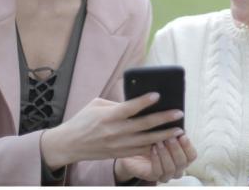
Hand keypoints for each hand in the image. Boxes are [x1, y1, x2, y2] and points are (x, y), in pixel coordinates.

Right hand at [40, 94, 184, 169]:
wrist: (70, 144)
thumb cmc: (83, 120)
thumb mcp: (97, 105)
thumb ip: (117, 103)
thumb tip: (136, 101)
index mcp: (108, 116)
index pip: (129, 108)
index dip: (143, 101)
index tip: (158, 95)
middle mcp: (114, 131)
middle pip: (143, 125)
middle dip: (163, 119)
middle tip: (179, 112)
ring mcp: (118, 145)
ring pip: (146, 141)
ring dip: (164, 135)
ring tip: (179, 129)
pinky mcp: (119, 154)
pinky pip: (141, 151)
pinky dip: (154, 147)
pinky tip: (166, 141)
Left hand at [116, 134, 197, 182]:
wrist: (133, 149)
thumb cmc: (151, 138)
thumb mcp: (162, 132)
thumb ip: (172, 130)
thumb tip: (178, 121)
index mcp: (182, 157)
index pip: (192, 156)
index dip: (188, 146)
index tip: (182, 134)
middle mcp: (177, 168)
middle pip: (183, 163)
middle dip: (176, 149)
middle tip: (170, 137)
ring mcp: (165, 174)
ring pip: (171, 168)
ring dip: (166, 154)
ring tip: (159, 142)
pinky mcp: (153, 176)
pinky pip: (158, 171)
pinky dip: (156, 159)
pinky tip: (153, 149)